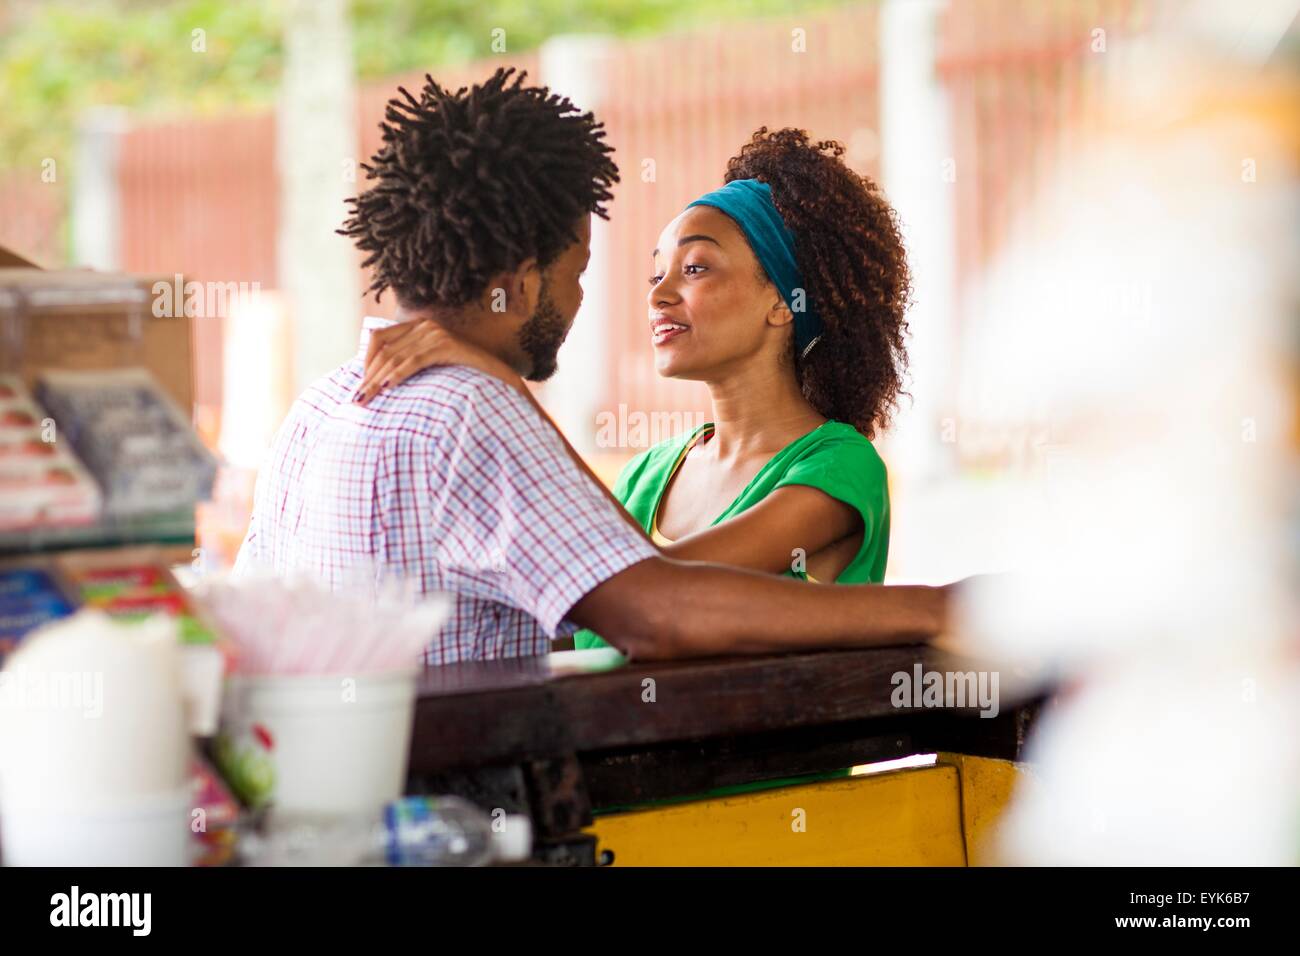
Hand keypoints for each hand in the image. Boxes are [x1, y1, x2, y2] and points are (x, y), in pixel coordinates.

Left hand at [354, 321, 520, 403]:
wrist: (500, 379)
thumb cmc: (465, 378)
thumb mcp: (432, 367)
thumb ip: (410, 363)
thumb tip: (378, 380)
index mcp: (419, 326)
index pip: (379, 338)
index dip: (365, 362)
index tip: (360, 385)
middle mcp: (425, 325)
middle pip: (383, 348)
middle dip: (368, 375)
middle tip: (357, 399)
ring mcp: (436, 334)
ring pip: (395, 356)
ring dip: (377, 380)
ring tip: (366, 399)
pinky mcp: (446, 345)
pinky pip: (413, 360)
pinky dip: (397, 375)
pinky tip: (387, 388)